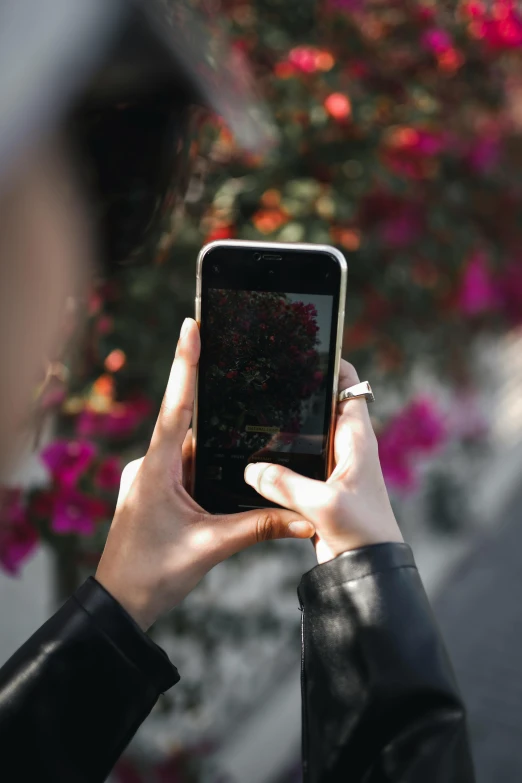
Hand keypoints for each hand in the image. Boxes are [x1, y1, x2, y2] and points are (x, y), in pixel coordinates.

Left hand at [96, 319, 314, 629]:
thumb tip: (303, 519)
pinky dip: (206, 465)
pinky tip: (229, 466)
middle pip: (187, 424)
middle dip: (213, 402)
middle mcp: (149, 466)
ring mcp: (150, 480)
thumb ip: (258, 527)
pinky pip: (185, 469)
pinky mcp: (155, 494)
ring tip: (246, 422)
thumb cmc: (153, 575)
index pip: (175, 407)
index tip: (191, 326)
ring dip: (213, 444)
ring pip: (188, 450)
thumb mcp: (211, 547)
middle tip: (239, 368)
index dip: (184, 363)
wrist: (119, 606)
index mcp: (155, 469)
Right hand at [244, 360, 402, 563]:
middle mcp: (344, 446)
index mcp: (355, 439)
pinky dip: (276, 457)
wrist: (367, 572)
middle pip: (320, 404)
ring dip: (283, 427)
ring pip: (303, 434)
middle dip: (297, 391)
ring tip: (250, 411)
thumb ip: (285, 484)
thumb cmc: (362, 534)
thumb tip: (251, 468)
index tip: (301, 348)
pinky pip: (293, 462)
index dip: (330, 363)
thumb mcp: (322, 505)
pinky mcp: (317, 487)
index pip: (348, 385)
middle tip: (263, 376)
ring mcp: (330, 466)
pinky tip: (251, 458)